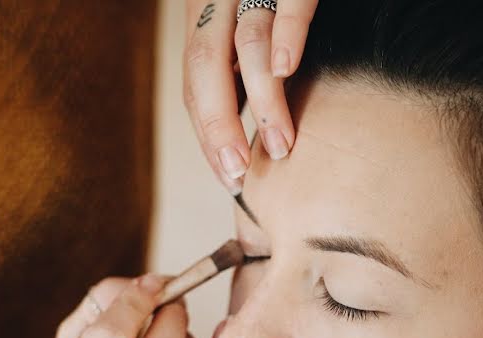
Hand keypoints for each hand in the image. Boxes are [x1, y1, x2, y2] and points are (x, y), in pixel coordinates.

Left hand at [183, 0, 318, 193]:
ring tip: (281, 145)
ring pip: (243, 44)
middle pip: (205, 70)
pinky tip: (287, 71)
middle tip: (239, 173)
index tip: (228, 175)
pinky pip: (286, 3)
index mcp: (205, 20)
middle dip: (218, 127)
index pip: (195, 85)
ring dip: (263, 101)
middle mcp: (217, 3)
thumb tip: (251, 128)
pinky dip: (286, 35)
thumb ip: (244, 69)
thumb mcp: (252, 25)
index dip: (207, 133)